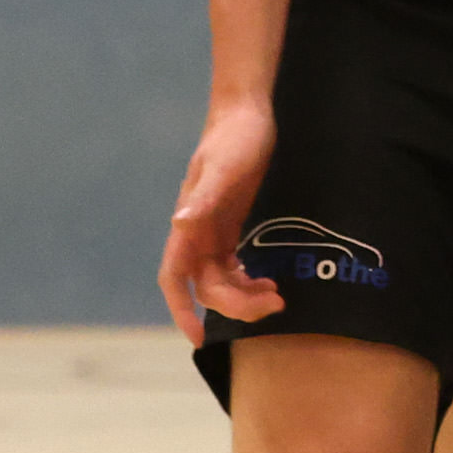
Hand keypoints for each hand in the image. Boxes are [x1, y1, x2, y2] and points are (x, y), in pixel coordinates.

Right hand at [157, 95, 279, 341]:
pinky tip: (270, 281)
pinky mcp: (231, 226)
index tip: (199, 338)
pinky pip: (234, 268)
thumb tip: (179, 222)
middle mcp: (196, 234)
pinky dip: (249, 282)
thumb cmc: (235, 138)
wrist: (248, 114)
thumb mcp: (222, 167)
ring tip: (277, 296)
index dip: (182, 310)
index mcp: (188, 225)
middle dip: (236, 304)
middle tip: (275, 304)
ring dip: (245, 297)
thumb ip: (204, 197)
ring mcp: (214, 232)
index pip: (175, 279)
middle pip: (207, 288)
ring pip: (222, 282)